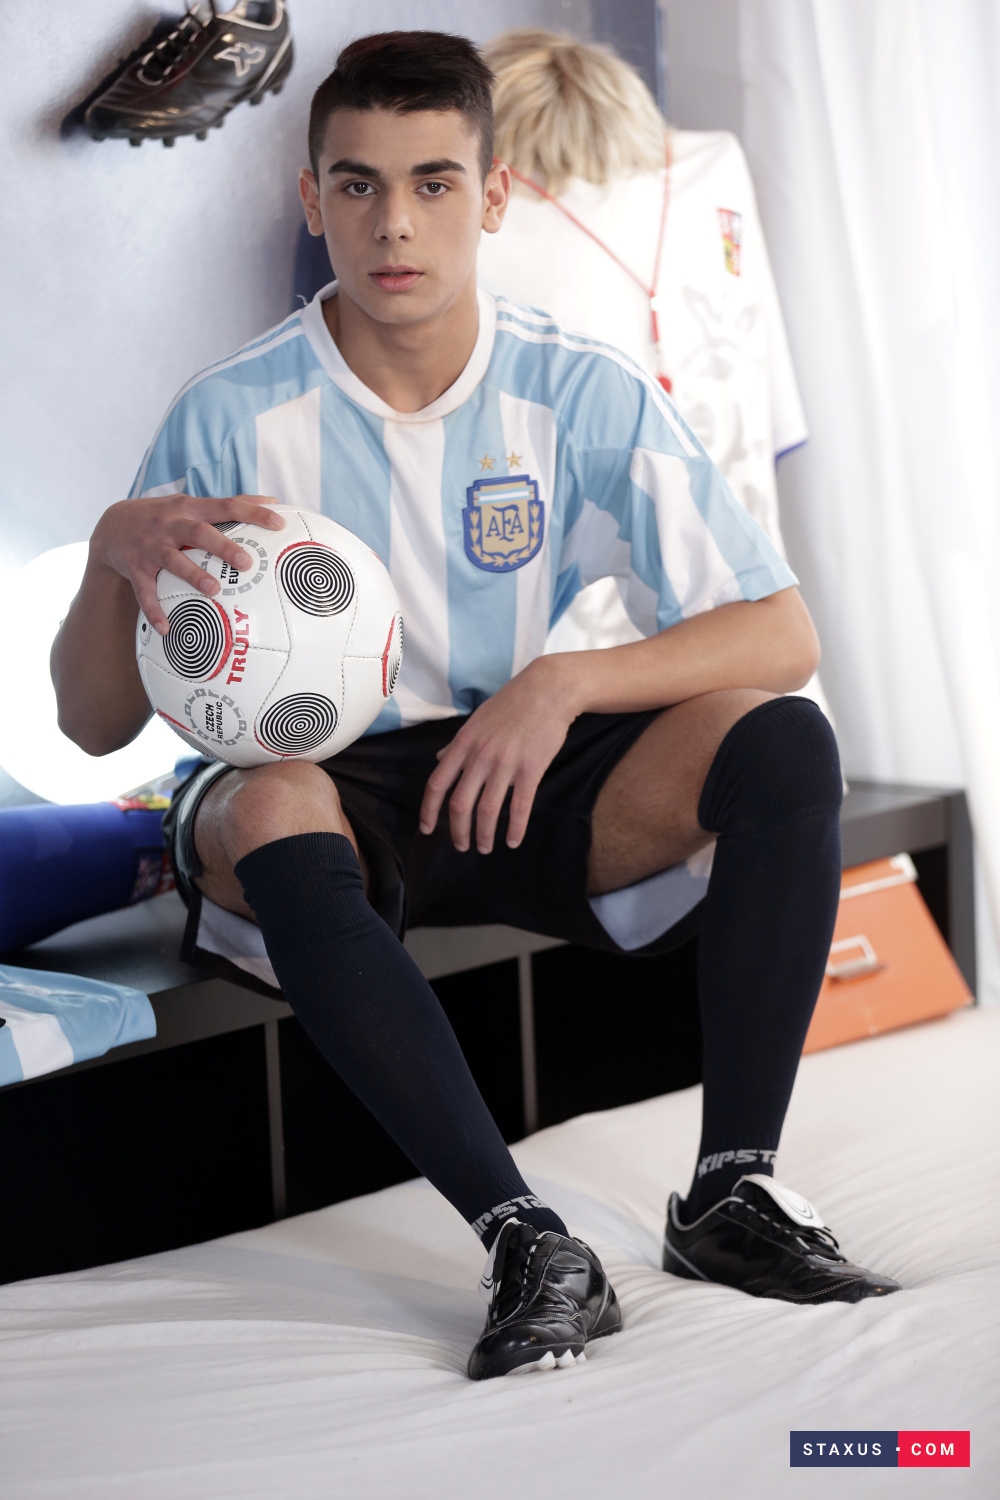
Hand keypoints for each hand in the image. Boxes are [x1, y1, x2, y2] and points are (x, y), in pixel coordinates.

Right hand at [91, 493, 285, 633]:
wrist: (112, 525)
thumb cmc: (165, 517)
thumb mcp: (191, 504)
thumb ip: (227, 505)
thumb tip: (272, 501)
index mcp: (190, 508)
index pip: (226, 505)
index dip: (253, 513)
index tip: (279, 523)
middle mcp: (170, 524)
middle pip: (198, 532)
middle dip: (222, 546)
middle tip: (246, 562)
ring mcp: (151, 546)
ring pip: (172, 560)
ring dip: (192, 575)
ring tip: (213, 590)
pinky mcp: (135, 568)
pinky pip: (144, 592)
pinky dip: (154, 610)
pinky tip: (167, 628)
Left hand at [419, 657, 577, 853]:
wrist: (548, 689)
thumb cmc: (512, 704)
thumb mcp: (477, 720)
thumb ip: (457, 744)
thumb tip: (439, 758)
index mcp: (463, 744)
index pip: (437, 784)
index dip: (428, 811)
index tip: (427, 829)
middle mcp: (480, 756)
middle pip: (459, 804)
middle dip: (457, 831)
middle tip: (461, 846)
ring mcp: (505, 763)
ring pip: (487, 810)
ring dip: (484, 835)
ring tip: (485, 848)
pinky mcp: (531, 768)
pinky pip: (519, 806)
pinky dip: (515, 829)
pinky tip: (513, 841)